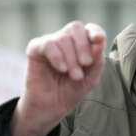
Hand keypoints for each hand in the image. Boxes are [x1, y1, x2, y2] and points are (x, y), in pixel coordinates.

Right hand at [9, 21, 105, 135]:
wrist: (51, 108)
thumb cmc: (71, 91)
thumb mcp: (90, 78)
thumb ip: (97, 60)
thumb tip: (99, 40)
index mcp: (81, 44)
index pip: (89, 28)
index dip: (95, 31)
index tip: (99, 39)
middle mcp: (65, 40)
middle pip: (76, 28)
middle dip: (83, 45)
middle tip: (86, 64)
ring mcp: (50, 43)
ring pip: (63, 38)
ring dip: (72, 59)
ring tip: (75, 76)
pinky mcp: (35, 49)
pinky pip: (47, 44)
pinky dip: (57, 56)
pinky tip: (61, 69)